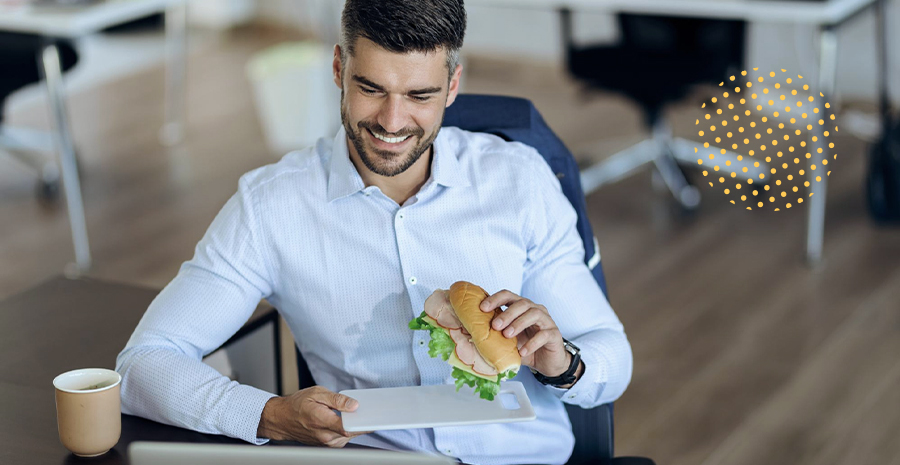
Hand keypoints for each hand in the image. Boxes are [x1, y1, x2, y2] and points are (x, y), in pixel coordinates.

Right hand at [256, 386, 372, 446]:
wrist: (282, 419)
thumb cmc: (297, 404)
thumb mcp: (317, 393)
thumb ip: (337, 399)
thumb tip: (354, 405)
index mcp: (321, 421)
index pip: (347, 427)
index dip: (364, 423)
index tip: (375, 416)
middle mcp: (325, 436)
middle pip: (352, 432)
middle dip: (364, 421)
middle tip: (375, 410)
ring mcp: (326, 443)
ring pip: (350, 436)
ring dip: (357, 425)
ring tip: (365, 412)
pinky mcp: (328, 444)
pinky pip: (345, 437)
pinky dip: (351, 429)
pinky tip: (353, 418)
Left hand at [480, 290, 570, 377]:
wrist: (547, 362)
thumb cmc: (526, 348)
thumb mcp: (508, 341)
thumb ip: (495, 336)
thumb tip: (472, 337)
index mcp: (522, 308)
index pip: (508, 296)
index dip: (495, 299)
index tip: (482, 308)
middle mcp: (535, 310)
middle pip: (522, 303)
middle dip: (507, 313)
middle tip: (495, 325)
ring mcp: (546, 321)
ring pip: (534, 314)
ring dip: (518, 323)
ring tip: (507, 335)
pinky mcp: (554, 334)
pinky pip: (544, 335)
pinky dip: (532, 343)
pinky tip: (522, 351)